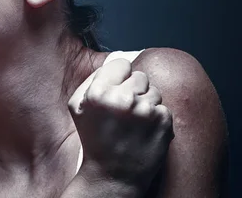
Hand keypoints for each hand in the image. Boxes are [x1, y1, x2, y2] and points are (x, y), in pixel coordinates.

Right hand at [68, 57, 173, 193]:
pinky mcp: (164, 123)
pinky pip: (164, 108)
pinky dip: (157, 119)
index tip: (116, 91)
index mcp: (99, 92)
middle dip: (134, 90)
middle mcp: (123, 99)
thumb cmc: (94, 139)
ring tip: (134, 124)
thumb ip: (92, 80)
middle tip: (125, 112)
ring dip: (146, 104)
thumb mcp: (77, 106)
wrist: (112, 177)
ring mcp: (145, 111)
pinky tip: (145, 132)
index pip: (121, 64)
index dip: (119, 77)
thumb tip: (114, 65)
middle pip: (140, 76)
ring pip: (154, 91)